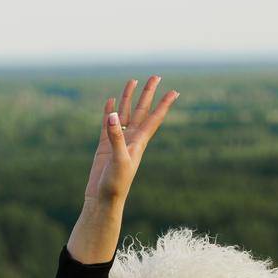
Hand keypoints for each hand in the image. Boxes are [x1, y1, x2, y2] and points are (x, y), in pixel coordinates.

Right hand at [84, 75, 179, 206]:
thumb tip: (113, 115)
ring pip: (125, 114)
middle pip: (142, 111)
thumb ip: (116, 137)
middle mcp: (131, 140)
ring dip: (128, 98)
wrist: (103, 201)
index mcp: (139, 143)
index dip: (164, 104)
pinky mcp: (104, 146)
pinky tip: (110, 101)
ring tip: (132, 81)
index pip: (154, 119)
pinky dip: (109, 110)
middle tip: (156, 76)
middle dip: (148, 94)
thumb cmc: (115, 185)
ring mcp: (118, 142)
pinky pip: (107, 123)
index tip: (174, 91)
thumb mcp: (118, 160)